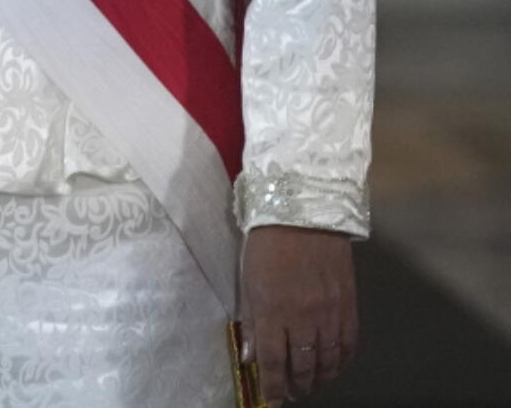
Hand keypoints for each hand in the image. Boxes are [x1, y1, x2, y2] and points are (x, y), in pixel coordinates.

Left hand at [240, 226, 357, 403]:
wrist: (304, 209)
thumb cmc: (268, 241)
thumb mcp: (248, 279)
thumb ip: (252, 322)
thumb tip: (251, 358)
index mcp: (274, 311)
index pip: (274, 364)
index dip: (273, 388)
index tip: (271, 400)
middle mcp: (304, 317)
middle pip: (303, 368)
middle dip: (296, 386)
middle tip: (290, 391)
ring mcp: (330, 312)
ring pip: (328, 363)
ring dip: (319, 379)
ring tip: (310, 382)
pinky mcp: (349, 304)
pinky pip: (348, 345)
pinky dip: (341, 362)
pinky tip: (333, 365)